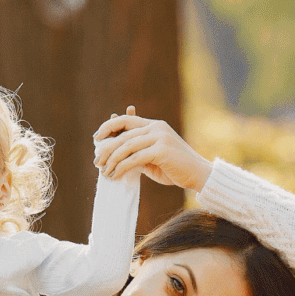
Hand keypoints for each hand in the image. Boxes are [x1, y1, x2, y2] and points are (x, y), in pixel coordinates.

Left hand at [93, 108, 212, 191]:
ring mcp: (160, 137)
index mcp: (154, 125)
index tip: (96, 138)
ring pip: (127, 146)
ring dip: (112, 160)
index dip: (108, 126)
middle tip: (96, 162)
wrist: (198, 175)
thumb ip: (137, 153)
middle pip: (123, 133)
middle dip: (106, 148)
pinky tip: (115, 175)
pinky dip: (122, 167)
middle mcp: (156, 127)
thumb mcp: (153, 159)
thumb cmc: (175, 169)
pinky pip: (135, 158)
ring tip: (104, 171)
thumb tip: (116, 156)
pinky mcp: (162, 150)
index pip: (126, 120)